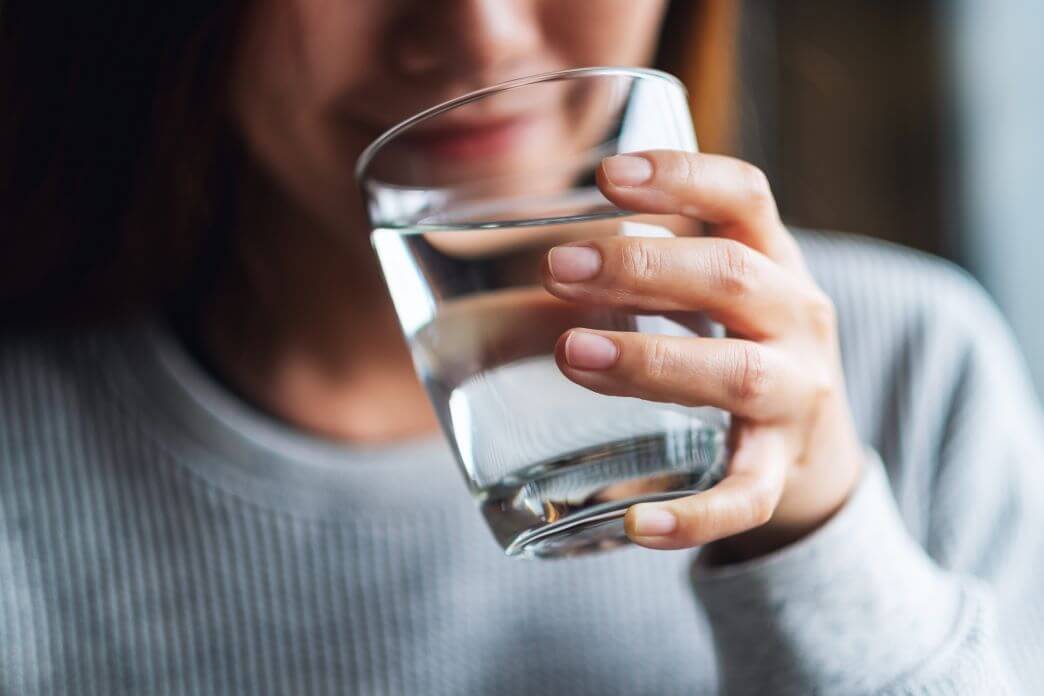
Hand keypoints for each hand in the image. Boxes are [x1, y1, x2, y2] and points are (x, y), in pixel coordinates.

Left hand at [541, 151, 864, 561]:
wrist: (816, 454)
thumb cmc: (746, 348)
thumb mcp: (721, 292)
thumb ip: (656, 260)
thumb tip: (552, 236)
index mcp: (775, 262)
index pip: (745, 198)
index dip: (682, 177)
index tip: (608, 174)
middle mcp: (797, 320)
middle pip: (733, 277)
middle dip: (643, 268)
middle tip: (556, 268)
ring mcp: (796, 396)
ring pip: (737, 374)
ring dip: (651, 360)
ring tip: (572, 353)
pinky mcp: (780, 471)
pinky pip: (745, 496)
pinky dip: (695, 515)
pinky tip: (637, 526)